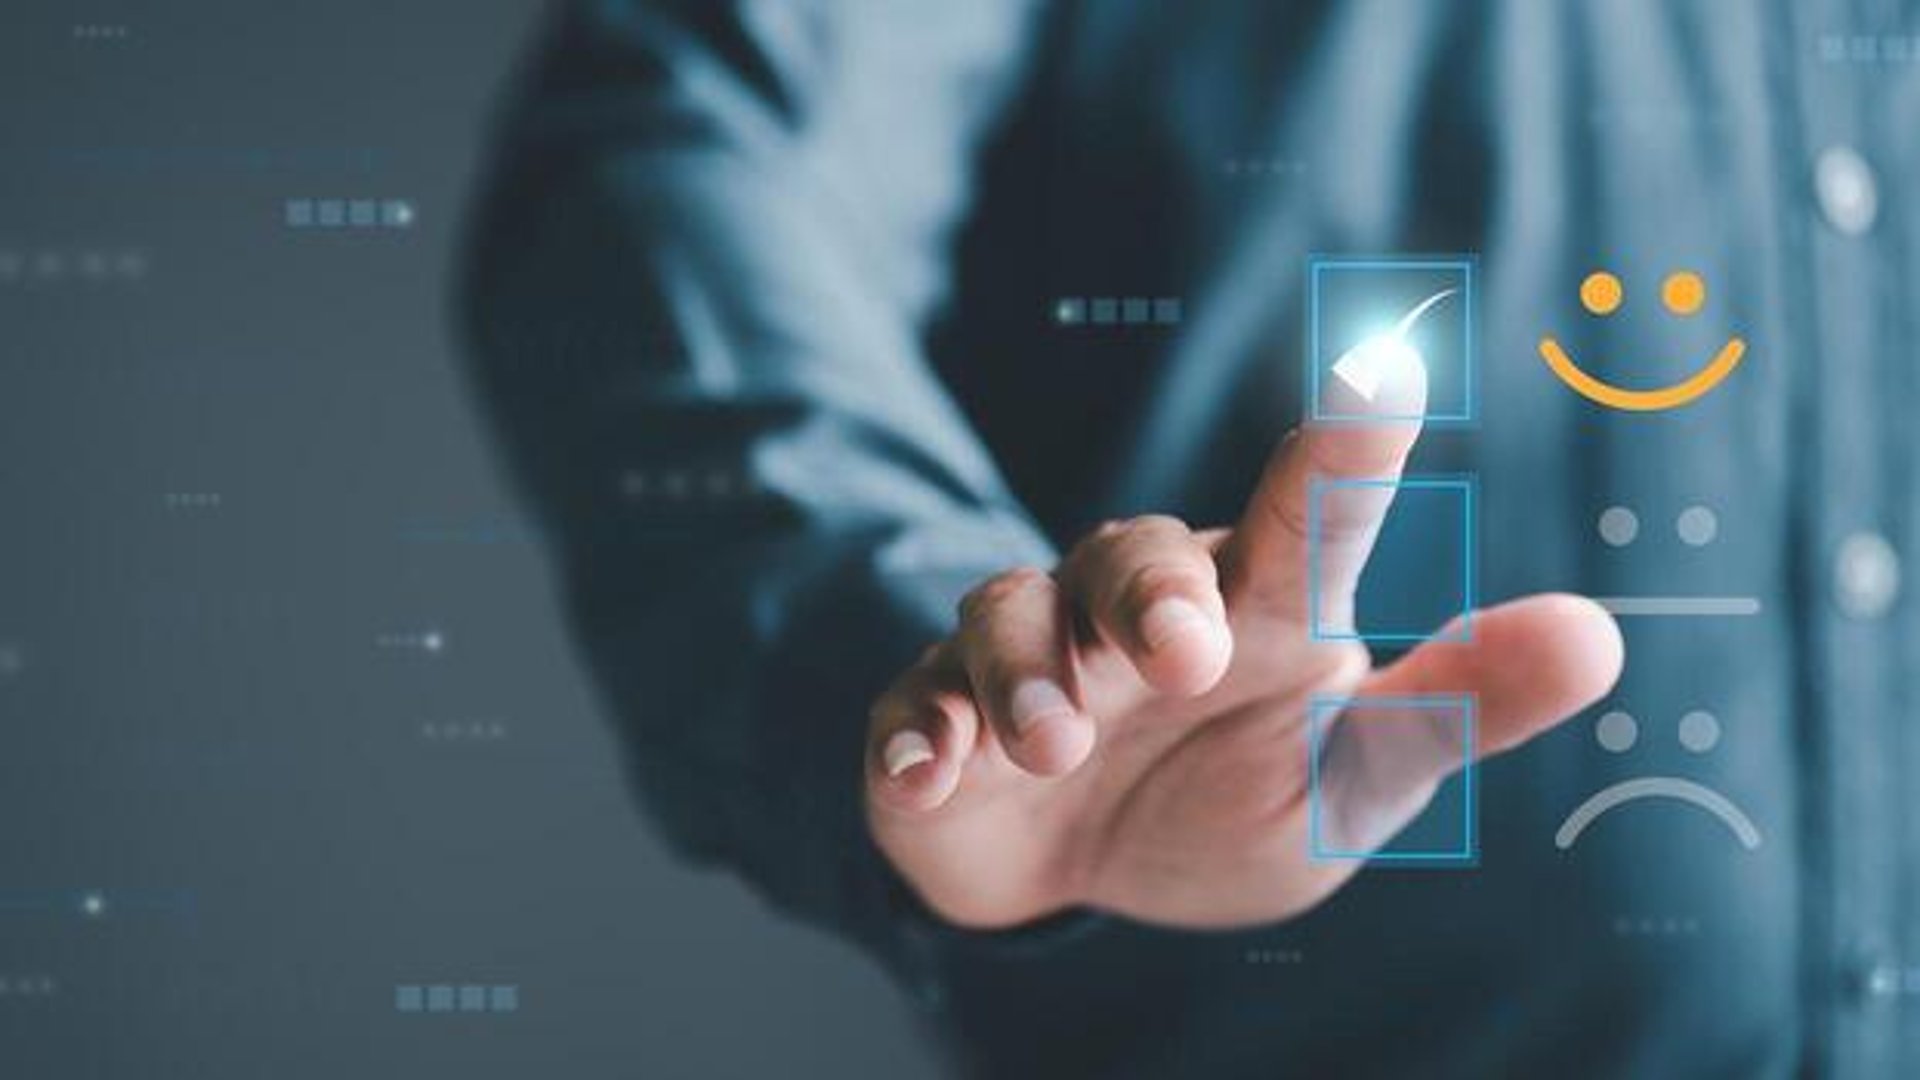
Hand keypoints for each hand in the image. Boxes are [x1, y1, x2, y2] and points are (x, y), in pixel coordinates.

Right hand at [864, 358, 1622, 928]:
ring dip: (1028, 675)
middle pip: (1132, 554)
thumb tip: (1602, 637)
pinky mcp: (935, 725)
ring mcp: (1029, 664)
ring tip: (1051, 746)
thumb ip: (1452, 709)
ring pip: (1011, 616)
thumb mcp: (1349, 778)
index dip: (1344, 452)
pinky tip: (928, 776)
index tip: (1388, 373)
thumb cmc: (1229, 800)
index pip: (1306, 521)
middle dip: (1150, 594)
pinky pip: (915, 708)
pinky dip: (919, 735)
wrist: (1078, 879)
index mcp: (1255, 614)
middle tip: (1181, 655)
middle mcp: (1136, 615)